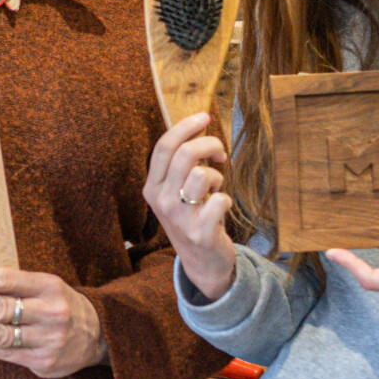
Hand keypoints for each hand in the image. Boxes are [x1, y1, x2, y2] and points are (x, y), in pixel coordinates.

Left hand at [0, 269, 105, 378]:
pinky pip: (7, 354)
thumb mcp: (45, 286)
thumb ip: (13, 287)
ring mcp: (49, 339)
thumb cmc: (59, 304)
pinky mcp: (45, 362)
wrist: (100, 335)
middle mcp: (51, 312)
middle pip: (0, 309)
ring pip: (0, 336)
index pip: (4, 281)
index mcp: (49, 285)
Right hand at [142, 112, 235, 300]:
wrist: (202, 262)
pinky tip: (221, 208)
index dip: (185, 126)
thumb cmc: (193, 217)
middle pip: (185, 154)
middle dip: (210, 145)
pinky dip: (226, 200)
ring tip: (215, 188)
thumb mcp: (176, 192)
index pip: (164, 147)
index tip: (205, 116)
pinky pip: (220, 200)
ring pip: (202, 174)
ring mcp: (180, 218)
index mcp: (152, 188)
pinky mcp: (200, 232)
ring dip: (216, 176)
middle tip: (220, 154)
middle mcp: (161, 201)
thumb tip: (199, 126)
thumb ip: (181, 165)